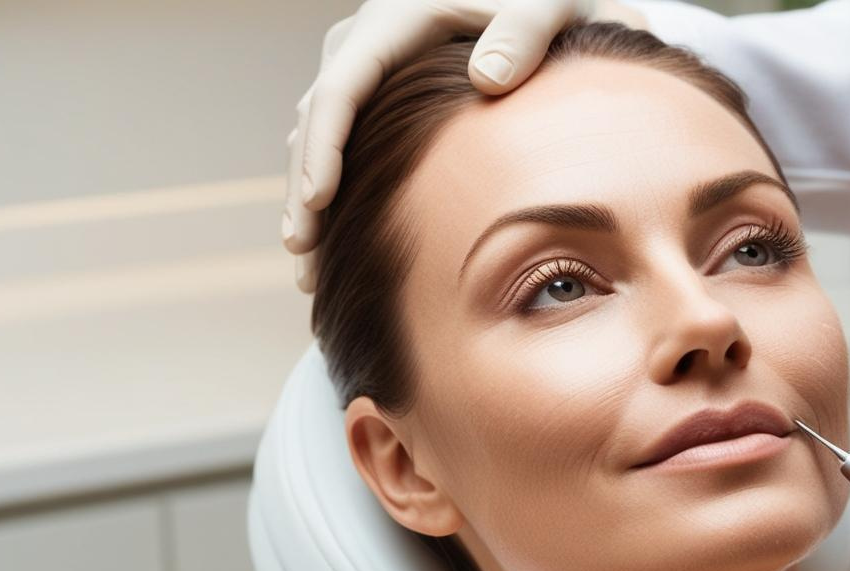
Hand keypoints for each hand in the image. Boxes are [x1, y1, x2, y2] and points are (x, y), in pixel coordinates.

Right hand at [283, 0, 648, 291]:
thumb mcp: (546, 4)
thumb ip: (524, 34)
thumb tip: (487, 80)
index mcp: (395, 16)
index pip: (341, 87)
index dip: (323, 147)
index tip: (318, 201)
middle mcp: (366, 37)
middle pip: (315, 118)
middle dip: (304, 192)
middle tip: (303, 256)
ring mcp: (367, 63)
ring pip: (317, 132)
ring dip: (310, 198)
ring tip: (310, 265)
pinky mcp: (377, 87)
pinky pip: (339, 137)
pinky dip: (331, 185)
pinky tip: (335, 238)